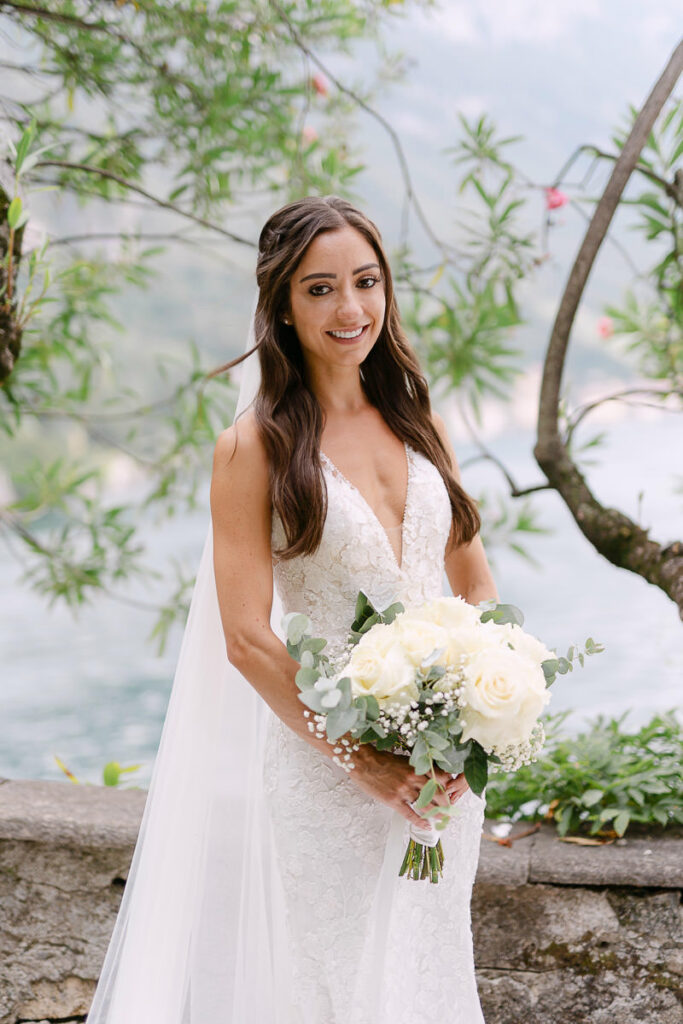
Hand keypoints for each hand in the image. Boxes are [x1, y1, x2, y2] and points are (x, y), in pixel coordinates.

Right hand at [348, 744, 469, 830]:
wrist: (363, 763)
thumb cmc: (383, 760)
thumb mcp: (405, 760)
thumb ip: (418, 769)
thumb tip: (431, 777)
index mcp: (417, 768)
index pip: (441, 779)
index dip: (448, 788)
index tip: (451, 793)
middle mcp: (413, 779)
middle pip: (438, 795)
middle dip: (446, 805)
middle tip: (450, 811)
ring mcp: (404, 791)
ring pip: (427, 807)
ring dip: (437, 815)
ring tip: (442, 820)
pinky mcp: (394, 801)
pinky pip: (410, 814)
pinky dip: (420, 822)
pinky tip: (426, 826)